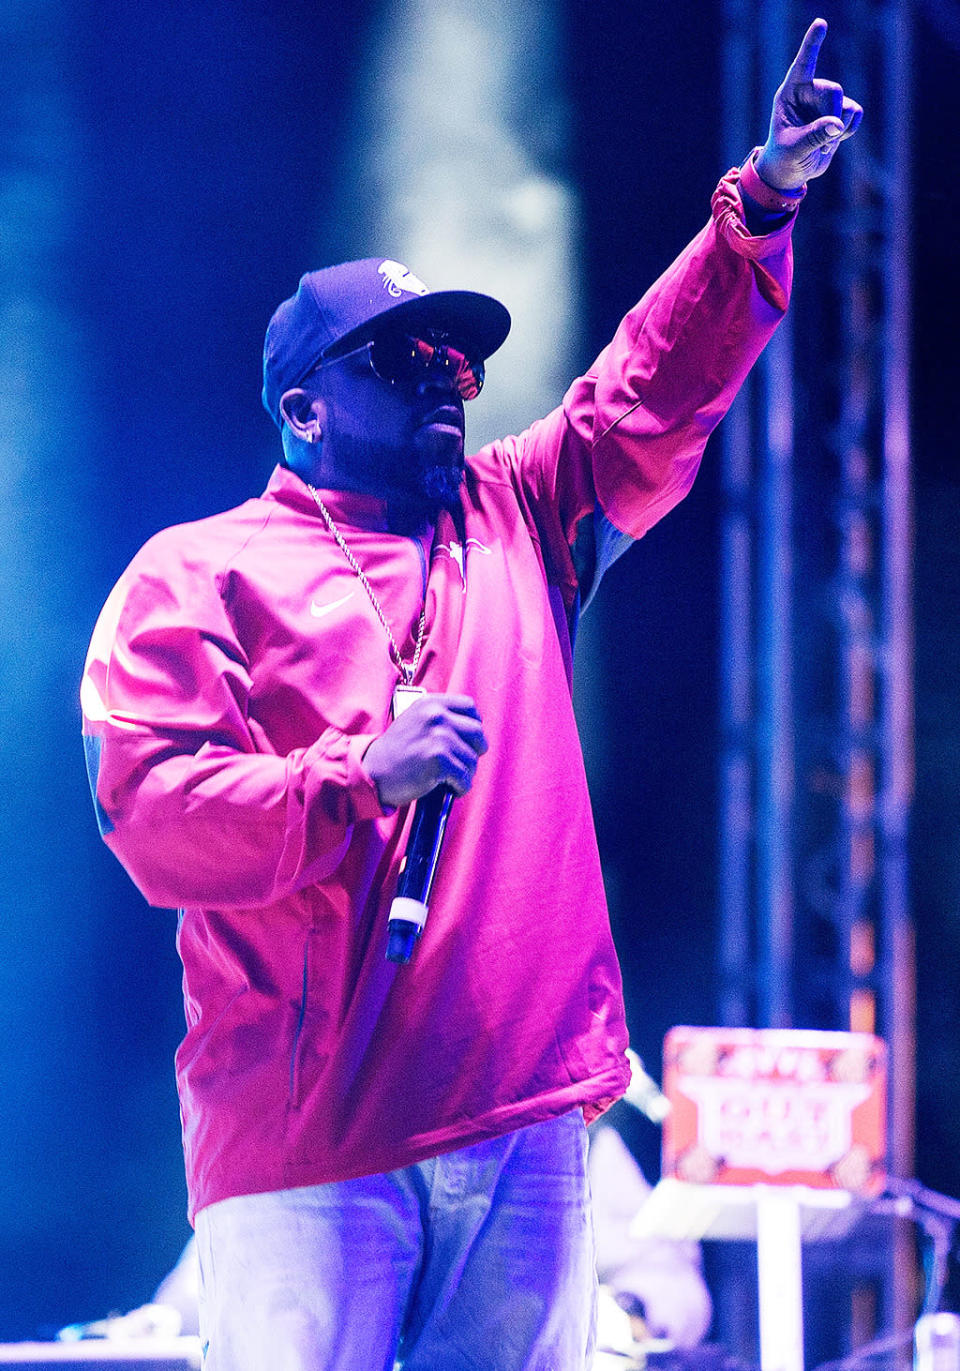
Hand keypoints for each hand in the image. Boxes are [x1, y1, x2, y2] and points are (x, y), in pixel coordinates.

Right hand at [363, 693, 487, 807]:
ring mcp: (439, 736)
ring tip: (449, 778)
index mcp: (431, 703)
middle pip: (477, 733)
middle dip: (473, 752)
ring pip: (472, 759)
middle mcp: (436, 715)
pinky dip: (460, 787)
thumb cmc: (395, 752)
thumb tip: (472, 731)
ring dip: (465, 773)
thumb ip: (440, 719)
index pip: (470, 707)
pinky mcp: (439, 759)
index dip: (473, 726)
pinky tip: (447, 787)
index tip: (467, 740)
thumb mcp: (415, 721)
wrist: (372, 772)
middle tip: (459, 763)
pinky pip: (465, 778)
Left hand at [756, 18, 862, 191]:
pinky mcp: (839, 113)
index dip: (812, 44)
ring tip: (821, 145)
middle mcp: (808, 92)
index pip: (803, 64)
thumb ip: (814, 136)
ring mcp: (825, 102)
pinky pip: (855, 113)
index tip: (820, 23)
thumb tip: (837, 125)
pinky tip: (835, 140)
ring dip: (839, 129)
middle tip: (822, 142)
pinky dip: (850, 129)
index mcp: (789, 94)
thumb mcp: (793, 149)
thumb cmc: (783, 158)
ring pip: (845, 105)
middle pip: (833, 90)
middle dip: (832, 116)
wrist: (790, 173)